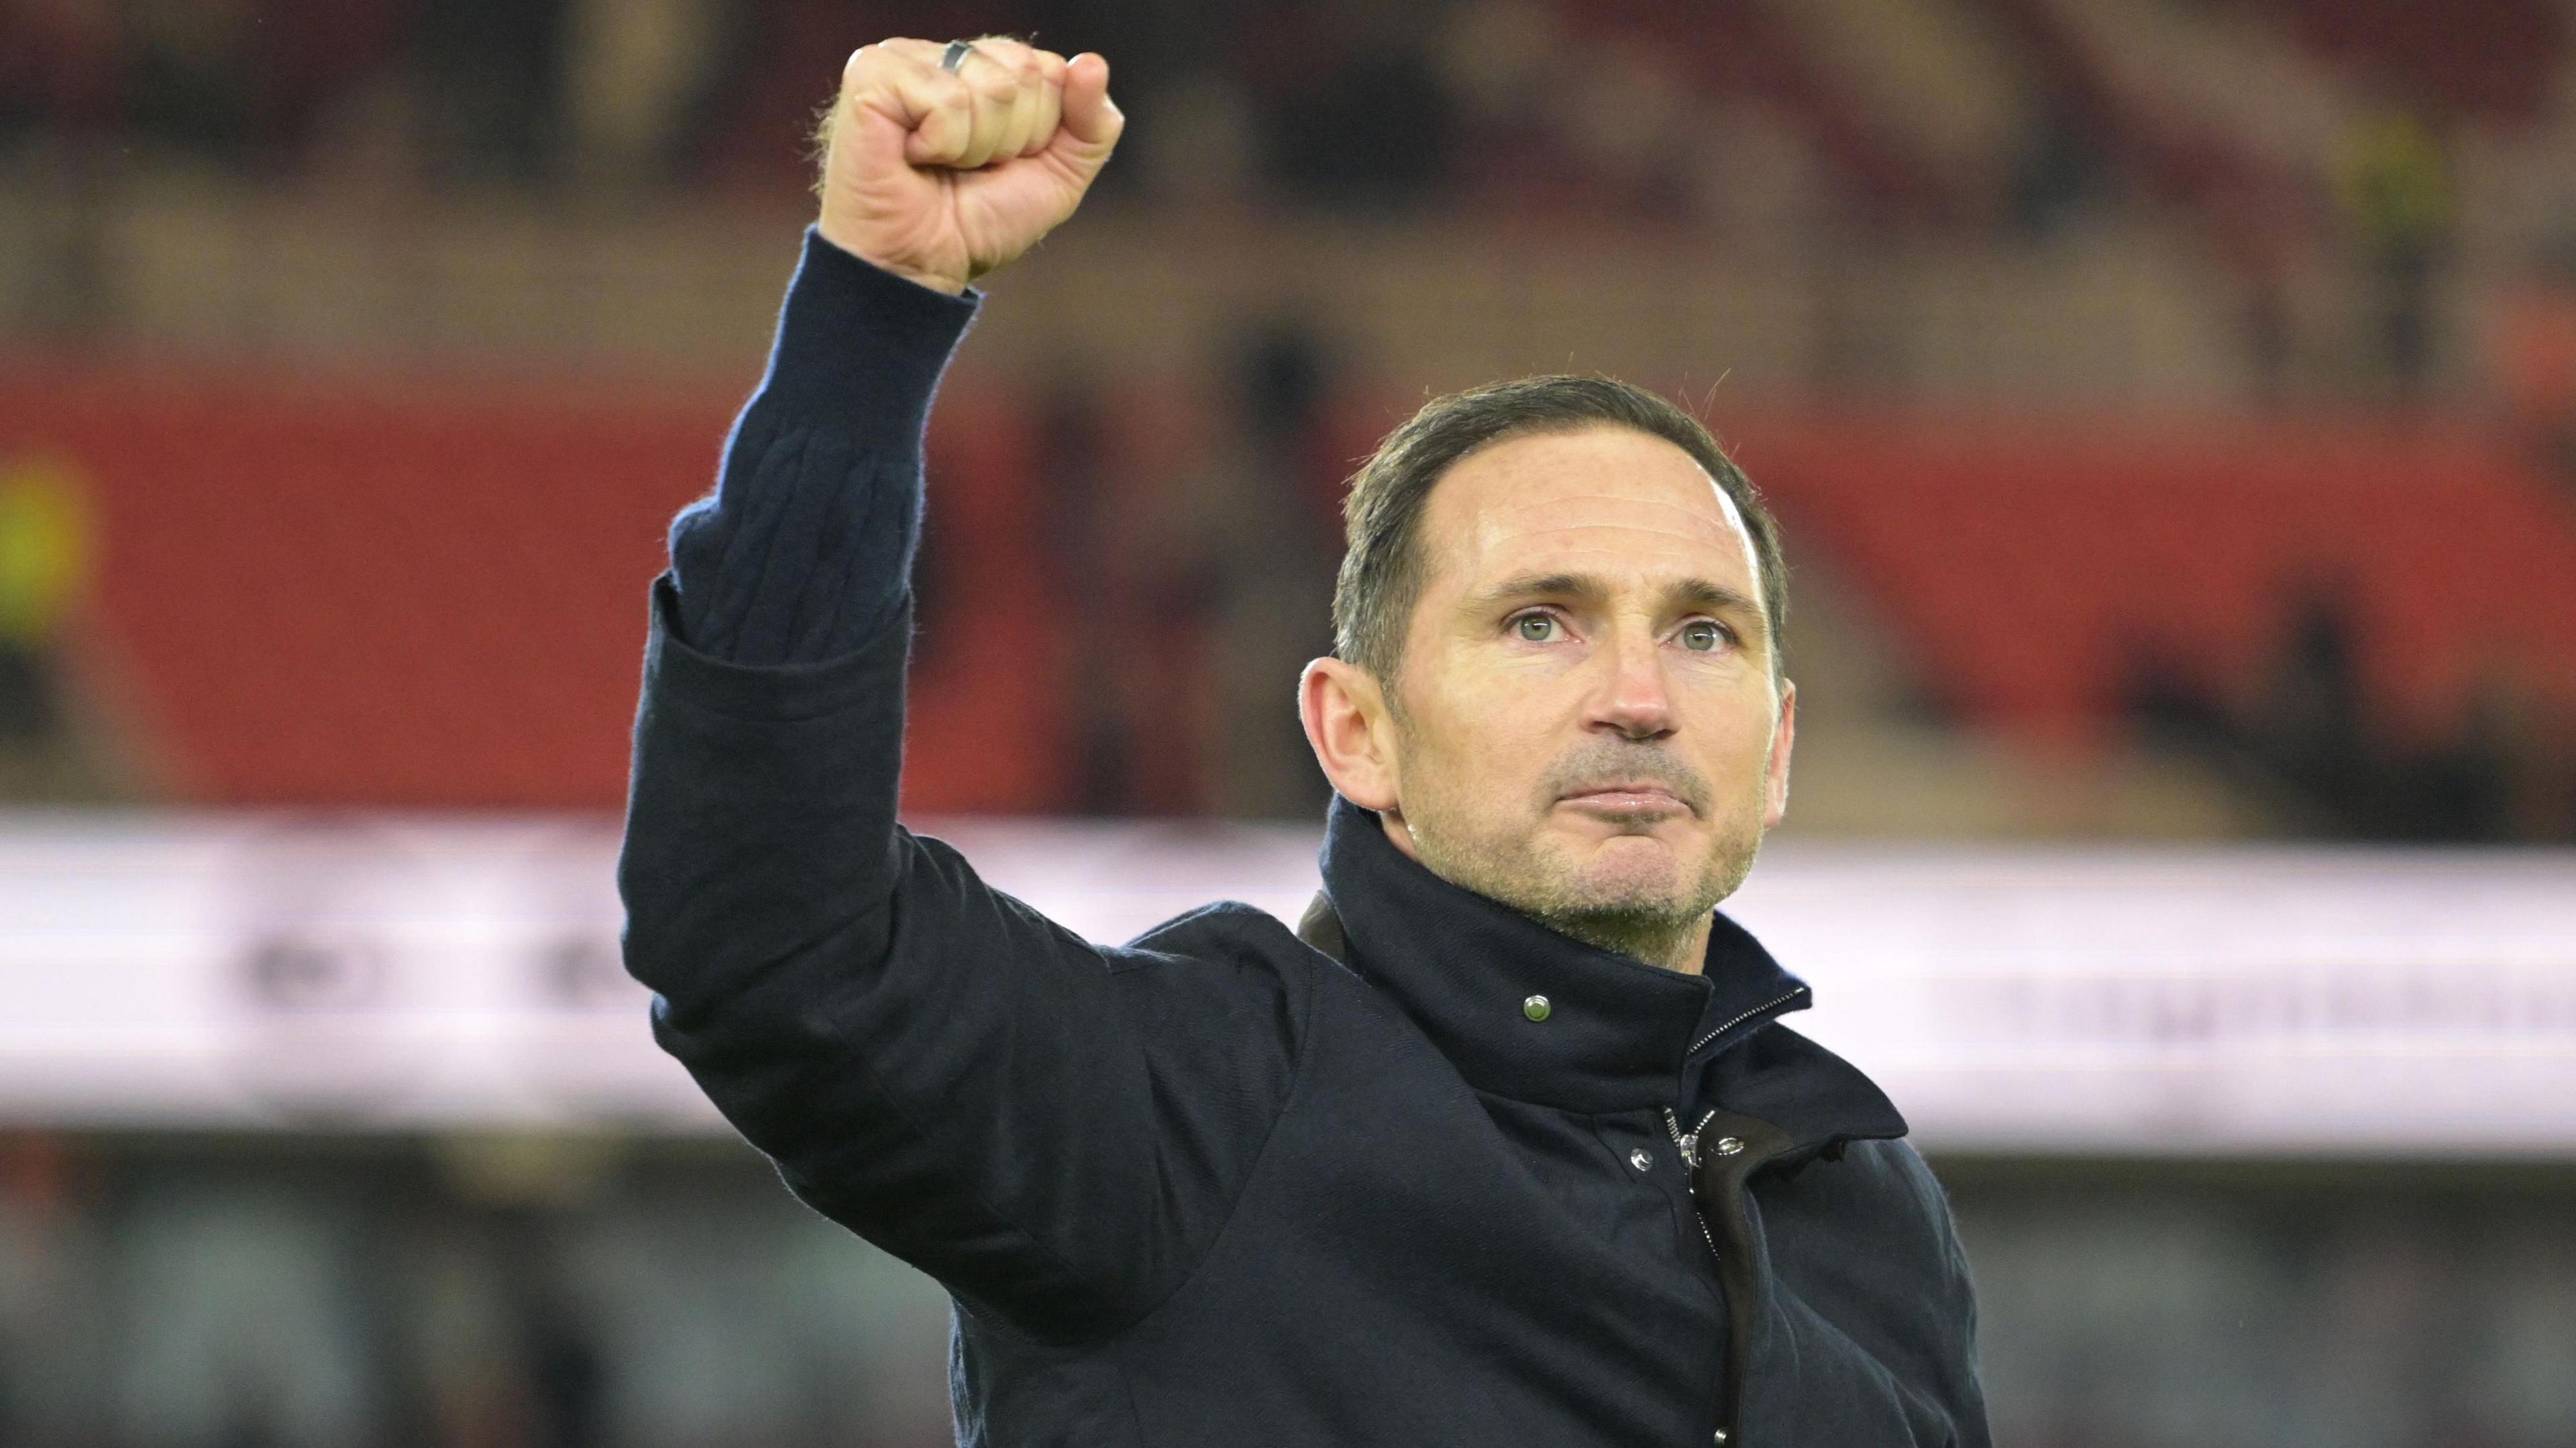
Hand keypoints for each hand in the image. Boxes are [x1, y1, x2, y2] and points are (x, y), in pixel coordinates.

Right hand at [813, 37, 1122, 294]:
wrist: (920, 266)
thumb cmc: (976, 223)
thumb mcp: (1059, 178)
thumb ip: (1093, 124)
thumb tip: (1093, 63)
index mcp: (988, 67)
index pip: (1052, 70)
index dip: (1039, 131)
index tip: (1001, 164)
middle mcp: (947, 54)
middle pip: (1025, 73)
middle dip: (1011, 139)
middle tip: (968, 168)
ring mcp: (905, 57)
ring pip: (991, 87)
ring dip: (975, 147)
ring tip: (939, 164)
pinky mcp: (873, 74)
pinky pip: (948, 100)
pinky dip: (942, 145)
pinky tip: (913, 156)